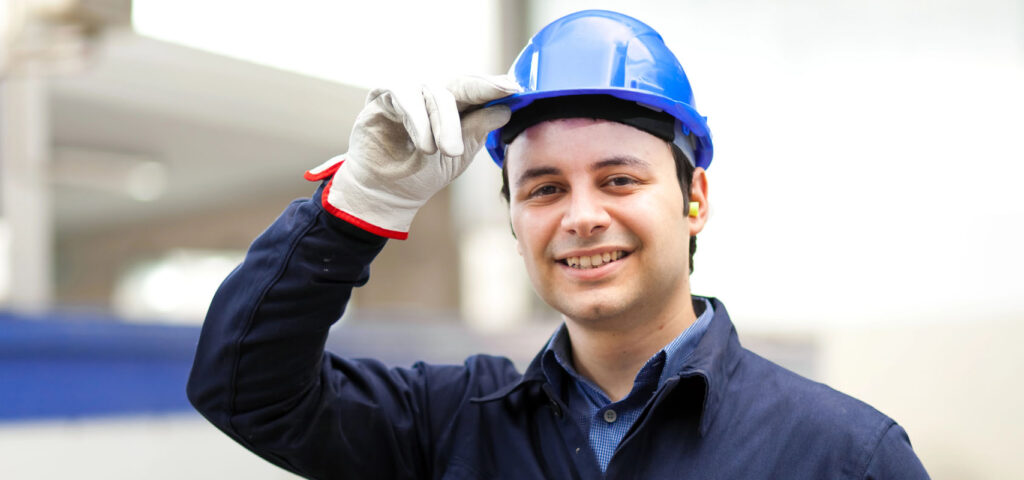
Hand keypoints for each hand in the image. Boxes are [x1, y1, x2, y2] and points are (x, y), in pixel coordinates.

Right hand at [305, 74, 519, 238]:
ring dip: (445, 121)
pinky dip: (417, 119)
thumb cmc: (423, 172)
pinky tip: (425, 145)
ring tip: (450, 151)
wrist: (388, 194)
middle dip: (482, 89)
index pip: (478, 88)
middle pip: (460, 82)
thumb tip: (504, 109)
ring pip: (434, 91)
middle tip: (505, 94)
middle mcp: (432, 93)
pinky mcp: (382, 96)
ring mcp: (408, 92)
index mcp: (454, 104)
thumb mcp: (459, 155)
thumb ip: (478, 129)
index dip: (496, 85)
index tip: (517, 88)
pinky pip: (403, 94)